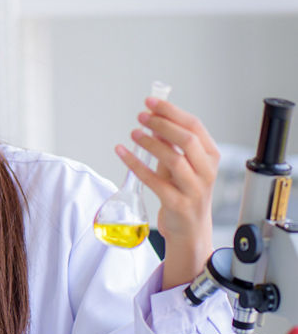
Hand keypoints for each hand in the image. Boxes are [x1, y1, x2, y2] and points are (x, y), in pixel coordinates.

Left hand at [115, 97, 219, 289]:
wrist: (190, 231)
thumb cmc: (185, 194)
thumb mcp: (182, 166)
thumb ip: (171, 146)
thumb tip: (153, 122)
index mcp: (211, 157)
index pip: (195, 126)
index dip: (171, 111)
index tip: (151, 102)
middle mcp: (207, 172)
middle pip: (187, 140)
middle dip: (161, 124)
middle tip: (141, 117)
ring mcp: (194, 189)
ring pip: (173, 159)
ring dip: (150, 143)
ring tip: (133, 133)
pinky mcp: (177, 204)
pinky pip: (154, 181)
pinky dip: (136, 164)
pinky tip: (122, 152)